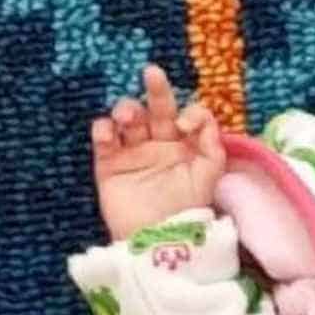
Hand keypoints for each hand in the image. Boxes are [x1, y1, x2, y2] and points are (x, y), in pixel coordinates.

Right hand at [91, 64, 225, 240]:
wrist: (157, 241)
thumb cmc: (186, 210)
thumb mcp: (208, 177)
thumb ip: (212, 145)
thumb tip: (200, 116)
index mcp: (185, 145)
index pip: (187, 115)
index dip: (188, 112)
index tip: (184, 125)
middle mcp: (159, 144)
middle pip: (157, 108)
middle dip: (156, 90)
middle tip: (153, 73)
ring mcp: (133, 153)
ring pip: (128, 119)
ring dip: (127, 109)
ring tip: (128, 118)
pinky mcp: (109, 165)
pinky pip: (103, 139)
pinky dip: (103, 130)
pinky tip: (108, 132)